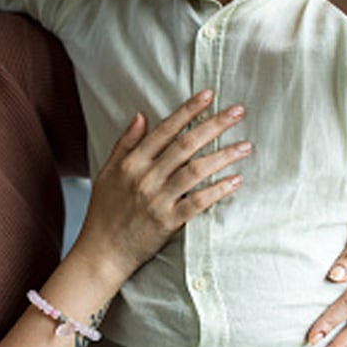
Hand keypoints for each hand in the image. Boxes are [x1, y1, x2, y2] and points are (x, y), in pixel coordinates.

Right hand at [69, 90, 250, 288]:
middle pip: (185, 145)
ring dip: (223, 156)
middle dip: (214, 125)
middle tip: (238, 112)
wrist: (101, 252)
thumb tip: (140, 115)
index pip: (165, 129)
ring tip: (245, 146)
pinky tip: (236, 181)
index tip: (209, 95)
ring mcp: (157, 200)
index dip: (188, 110)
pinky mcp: (167, 222)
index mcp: (131, 162)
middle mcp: (145, 177)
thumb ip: (125, 143)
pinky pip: (197, 203)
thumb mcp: (107, 172)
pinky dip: (217, 191)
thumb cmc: (104, 211)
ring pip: (195, 171)